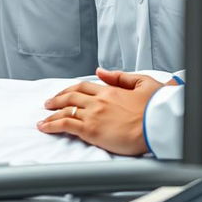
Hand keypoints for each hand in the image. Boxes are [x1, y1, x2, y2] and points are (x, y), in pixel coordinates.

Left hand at [37, 68, 164, 154]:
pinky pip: (66, 125)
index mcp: (110, 90)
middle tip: (48, 104)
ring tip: (43, 119)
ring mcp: (93, 115)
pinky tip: (45, 127)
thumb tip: (101, 71)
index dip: (71, 90)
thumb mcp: (142, 83)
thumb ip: (120, 77)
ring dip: (51, 114)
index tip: (64, 94)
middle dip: (57, 100)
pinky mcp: (91, 130)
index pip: (84, 86)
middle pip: (71, 96)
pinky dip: (52, 125)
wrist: (158, 125)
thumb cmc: (155, 107)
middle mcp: (98, 101)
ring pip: (66, 110)